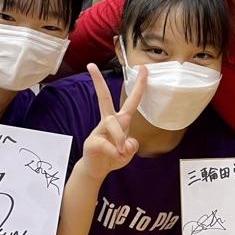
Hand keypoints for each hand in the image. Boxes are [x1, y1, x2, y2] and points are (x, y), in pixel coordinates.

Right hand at [77, 63, 147, 179]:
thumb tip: (127, 144)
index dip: (139, 85)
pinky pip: (109, 145)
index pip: (131, 100)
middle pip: (103, 98)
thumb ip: (132, 146)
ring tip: (121, 152)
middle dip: (98, 82)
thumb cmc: (113, 156)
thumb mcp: (128, 152)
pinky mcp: (92, 141)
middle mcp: (108, 121)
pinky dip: (116, 154)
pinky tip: (115, 157)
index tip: (142, 68)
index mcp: (120, 120)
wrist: (96, 170)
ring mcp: (98, 130)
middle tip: (91, 65)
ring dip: (121, 140)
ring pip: (114, 125)